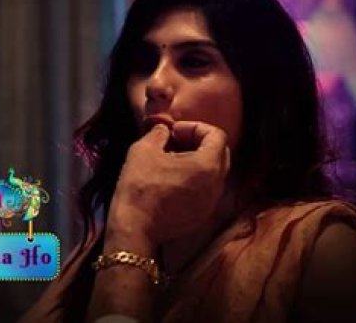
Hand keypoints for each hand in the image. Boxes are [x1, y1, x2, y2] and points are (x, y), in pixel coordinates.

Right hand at [107, 121, 230, 245]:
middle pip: (220, 153)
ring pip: (213, 173)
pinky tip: (172, 181)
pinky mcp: (202, 216)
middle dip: (199, 143)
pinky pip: (206, 190)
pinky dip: (194, 180)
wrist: (135, 228)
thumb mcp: (144, 150)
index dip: (195, 127)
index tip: (174, 132)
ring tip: (172, 162)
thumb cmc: (140, 186)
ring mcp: (211, 203)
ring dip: (197, 162)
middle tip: (176, 142)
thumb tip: (164, 130)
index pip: (217, 135)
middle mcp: (217, 184)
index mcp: (208, 165)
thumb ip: (159, 133)